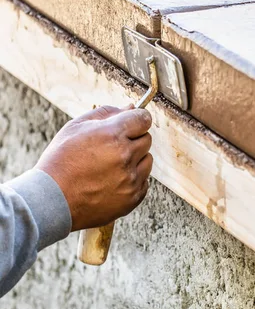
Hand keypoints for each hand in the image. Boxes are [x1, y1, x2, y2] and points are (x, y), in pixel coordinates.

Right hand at [36, 105, 152, 230]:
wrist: (52, 200)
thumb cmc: (60, 161)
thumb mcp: (76, 128)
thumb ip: (106, 113)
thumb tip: (131, 107)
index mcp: (113, 135)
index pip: (144, 119)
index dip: (138, 119)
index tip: (133, 123)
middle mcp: (126, 156)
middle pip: (146, 139)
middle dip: (133, 140)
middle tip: (112, 148)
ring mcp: (131, 178)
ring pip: (147, 160)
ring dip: (135, 160)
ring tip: (110, 166)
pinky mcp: (133, 196)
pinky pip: (143, 181)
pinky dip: (133, 179)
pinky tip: (112, 181)